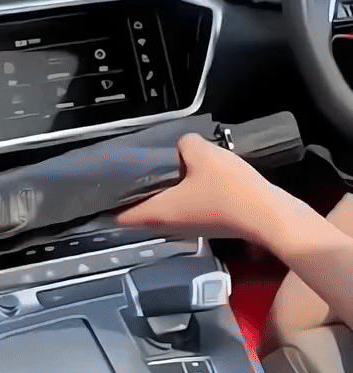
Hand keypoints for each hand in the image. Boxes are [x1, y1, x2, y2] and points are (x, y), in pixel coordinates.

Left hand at [116, 133, 281, 243]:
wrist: (268, 216)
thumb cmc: (230, 190)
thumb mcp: (202, 154)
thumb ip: (183, 144)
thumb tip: (182, 146)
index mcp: (156, 212)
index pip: (117, 216)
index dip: (107, 202)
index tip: (105, 183)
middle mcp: (166, 225)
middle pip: (137, 213)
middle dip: (132, 194)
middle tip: (130, 169)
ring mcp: (186, 228)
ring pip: (159, 211)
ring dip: (156, 194)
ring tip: (157, 168)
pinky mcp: (204, 224)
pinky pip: (179, 209)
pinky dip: (176, 196)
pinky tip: (184, 176)